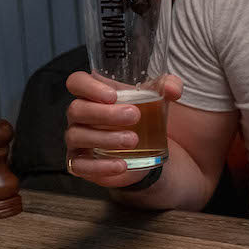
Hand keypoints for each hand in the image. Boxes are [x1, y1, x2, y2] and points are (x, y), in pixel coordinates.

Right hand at [63, 70, 182, 187]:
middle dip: (105, 113)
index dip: (89, 86)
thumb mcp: (158, 98)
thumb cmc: (144, 117)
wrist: (146, 150)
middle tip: (135, 116)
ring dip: (105, 138)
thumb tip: (172, 89)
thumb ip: (168, 87)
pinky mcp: (80, 164)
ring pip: (77, 136)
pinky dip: (101, 166)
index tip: (113, 95)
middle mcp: (79, 115)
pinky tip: (122, 165)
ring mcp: (76, 139)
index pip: (77, 82)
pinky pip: (80, 166)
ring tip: (133, 140)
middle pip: (77, 109)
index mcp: (92, 94)